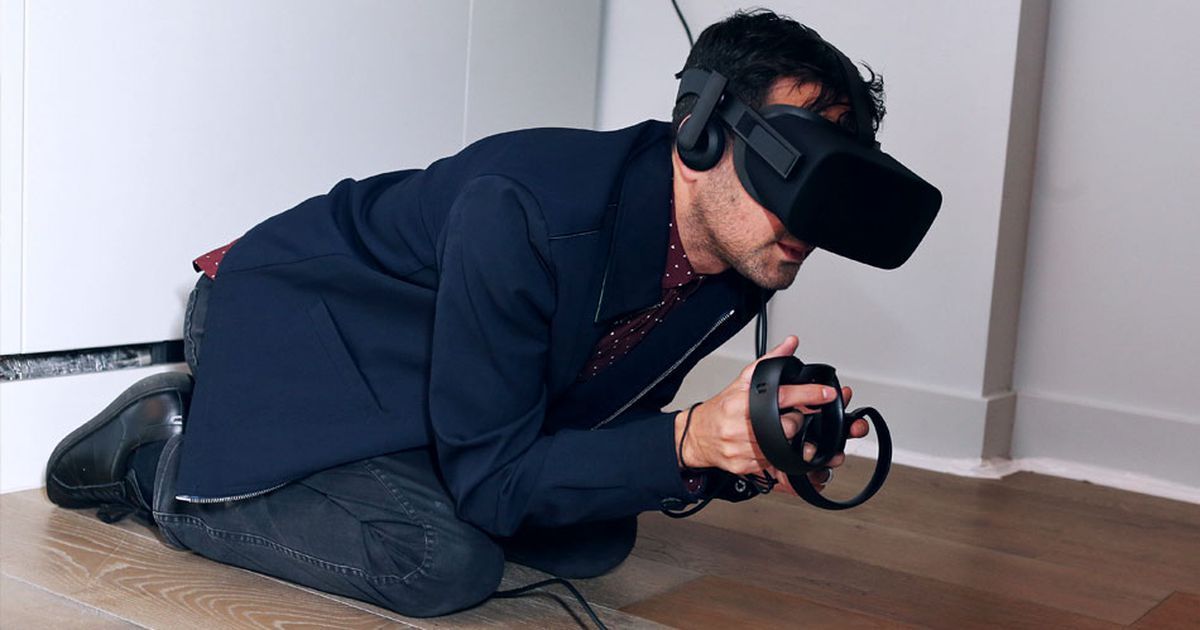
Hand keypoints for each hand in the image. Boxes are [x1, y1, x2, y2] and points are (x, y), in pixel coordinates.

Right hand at [674, 335, 869, 489]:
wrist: (697, 435)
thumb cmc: (721, 409)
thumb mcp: (743, 381)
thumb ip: (769, 362)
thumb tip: (790, 344)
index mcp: (741, 404)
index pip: (782, 396)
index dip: (808, 394)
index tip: (826, 393)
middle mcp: (740, 427)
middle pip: (788, 427)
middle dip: (797, 422)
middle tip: (792, 417)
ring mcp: (742, 449)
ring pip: (784, 448)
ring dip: (790, 441)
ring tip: (780, 431)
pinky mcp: (745, 467)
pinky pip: (774, 464)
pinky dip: (778, 455)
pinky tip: (771, 445)